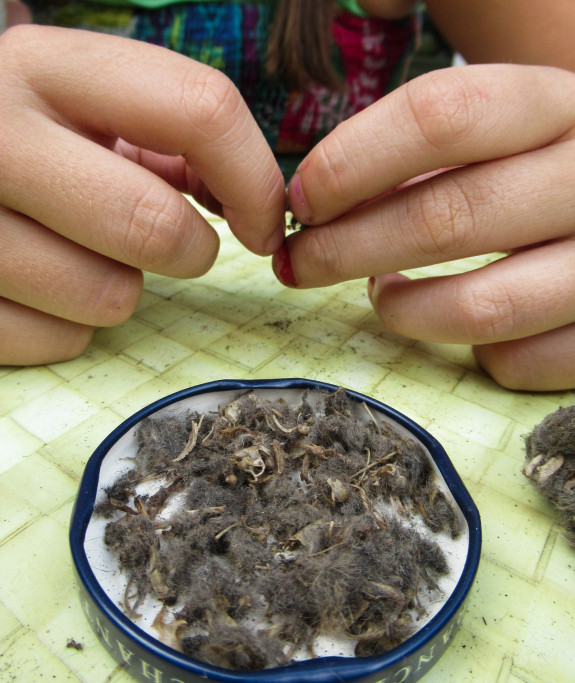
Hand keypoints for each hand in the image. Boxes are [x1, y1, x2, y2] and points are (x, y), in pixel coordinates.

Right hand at [0, 25, 284, 364]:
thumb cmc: (33, 142)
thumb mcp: (91, 108)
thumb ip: (174, 138)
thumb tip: (253, 202)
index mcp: (46, 68)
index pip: (199, 109)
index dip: (254, 180)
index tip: (265, 224)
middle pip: (155, 223)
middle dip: (193, 250)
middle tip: (182, 248)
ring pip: (111, 297)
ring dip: (122, 289)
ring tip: (87, 255)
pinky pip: (62, 340)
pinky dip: (71, 325)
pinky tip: (46, 289)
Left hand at [276, 64, 574, 390]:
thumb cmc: (535, 165)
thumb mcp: (497, 131)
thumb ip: (419, 154)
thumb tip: (318, 201)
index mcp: (555, 107)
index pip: (441, 116)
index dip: (351, 162)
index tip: (302, 201)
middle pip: (446, 219)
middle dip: (346, 249)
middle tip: (298, 263)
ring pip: (482, 307)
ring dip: (403, 310)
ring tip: (380, 294)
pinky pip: (518, 363)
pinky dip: (470, 353)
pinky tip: (454, 324)